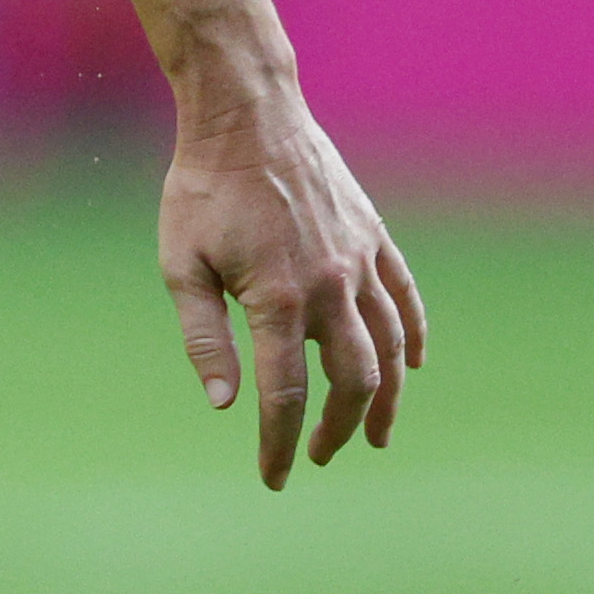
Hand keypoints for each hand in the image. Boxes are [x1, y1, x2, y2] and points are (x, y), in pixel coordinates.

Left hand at [160, 96, 425, 487]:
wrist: (245, 114)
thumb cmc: (201, 188)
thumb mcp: (180, 262)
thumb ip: (204, 336)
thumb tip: (224, 403)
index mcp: (276, 299)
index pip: (284, 394)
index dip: (278, 442)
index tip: (274, 478)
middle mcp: (329, 287)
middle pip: (352, 382)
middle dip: (336, 428)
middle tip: (317, 454)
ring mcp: (359, 263)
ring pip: (389, 349)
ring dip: (385, 399)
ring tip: (376, 436)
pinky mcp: (374, 238)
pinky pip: (406, 300)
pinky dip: (414, 337)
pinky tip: (411, 366)